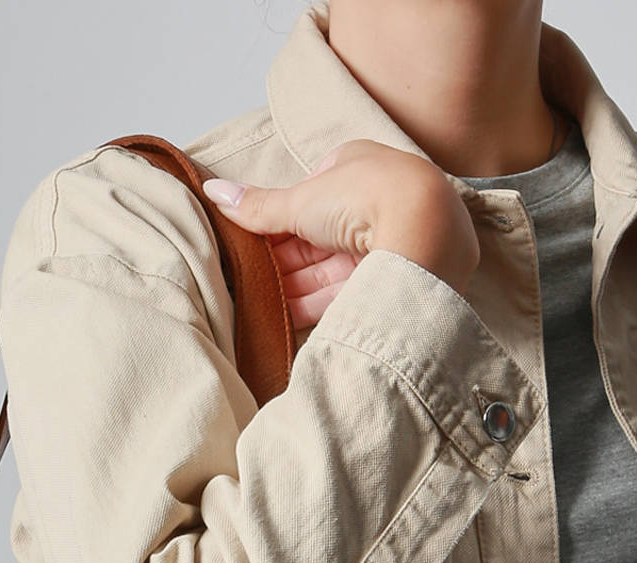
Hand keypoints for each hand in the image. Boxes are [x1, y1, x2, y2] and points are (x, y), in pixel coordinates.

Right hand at [202, 139, 480, 328]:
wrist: (424, 229)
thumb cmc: (366, 195)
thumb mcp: (301, 200)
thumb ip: (257, 206)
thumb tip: (212, 191)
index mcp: (357, 166)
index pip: (307, 201)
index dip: (276, 228)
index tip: (249, 250)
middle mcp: (374, 202)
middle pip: (316, 241)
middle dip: (281, 265)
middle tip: (245, 286)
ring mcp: (386, 242)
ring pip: (328, 271)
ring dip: (293, 290)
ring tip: (257, 309)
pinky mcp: (391, 279)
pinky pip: (345, 294)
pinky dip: (315, 307)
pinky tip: (285, 321)